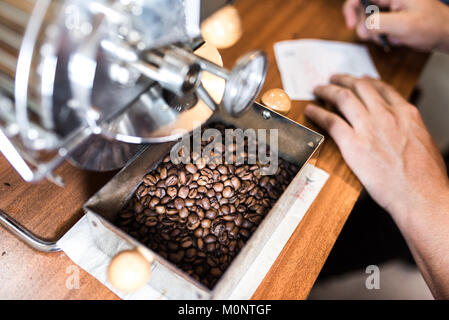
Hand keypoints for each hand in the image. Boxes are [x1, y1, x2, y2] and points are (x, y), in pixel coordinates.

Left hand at [305, 75, 448, 219]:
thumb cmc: (426, 179)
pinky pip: (330, 121)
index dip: (368, 82)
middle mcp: (387, 115)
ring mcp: (369, 128)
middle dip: (344, 80)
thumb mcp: (424, 143)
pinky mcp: (353, 144)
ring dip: (328, 90)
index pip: (383, 89)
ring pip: (343, 98)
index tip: (360, 79)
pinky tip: (310, 111)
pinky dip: (317, 113)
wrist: (421, 196)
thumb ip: (408, 130)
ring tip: (318, 89)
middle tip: (334, 79)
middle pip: (360, 87)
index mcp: (407, 114)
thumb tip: (401, 131)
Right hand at [343, 0, 448, 51]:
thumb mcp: (404, 25)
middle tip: (372, 36)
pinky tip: (390, 38)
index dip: (351, 8)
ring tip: (386, 38)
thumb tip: (362, 28)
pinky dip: (377, 35)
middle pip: (360, 8)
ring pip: (366, 19)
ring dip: (371, 32)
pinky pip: (374, 26)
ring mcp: (388, 8)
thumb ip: (380, 23)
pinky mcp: (389, 18)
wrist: (444, 34)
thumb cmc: (431, 25)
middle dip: (362, 24)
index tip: (351, 25)